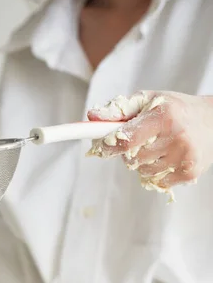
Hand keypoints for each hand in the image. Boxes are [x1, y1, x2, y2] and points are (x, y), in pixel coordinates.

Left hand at [87, 91, 212, 200]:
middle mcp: (176, 136)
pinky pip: (158, 182)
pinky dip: (157, 173)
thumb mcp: (149, 101)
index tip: (101, 148)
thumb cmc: (176, 109)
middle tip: (142, 141)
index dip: (108, 146)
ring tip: (159, 148)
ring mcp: (184, 157)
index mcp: (164, 115)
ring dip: (144, 163)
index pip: (126, 139)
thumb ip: (120, 110)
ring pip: (143, 172)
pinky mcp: (190, 173)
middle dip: (130, 152)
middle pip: (132, 159)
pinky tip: (169, 158)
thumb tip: (92, 117)